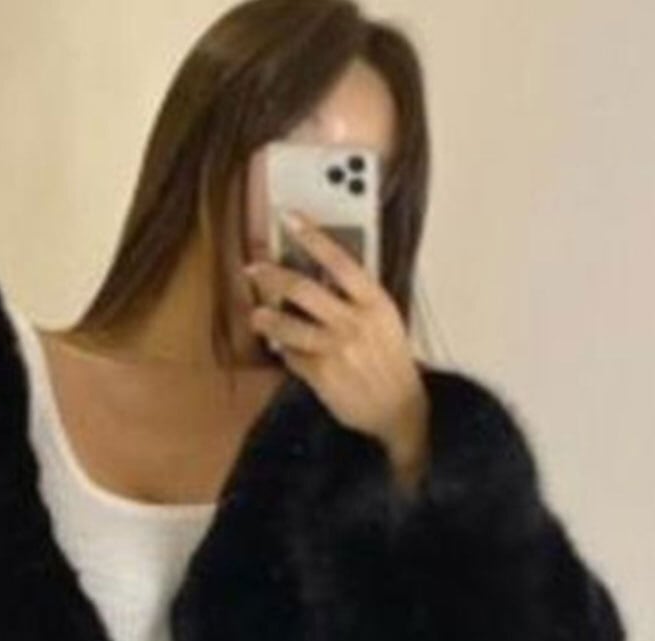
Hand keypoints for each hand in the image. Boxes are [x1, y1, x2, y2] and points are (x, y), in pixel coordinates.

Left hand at [244, 210, 429, 490]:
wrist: (400, 409)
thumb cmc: (389, 361)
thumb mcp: (384, 322)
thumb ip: (355, 299)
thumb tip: (318, 278)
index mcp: (374, 302)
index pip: (340, 260)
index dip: (312, 236)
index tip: (289, 217)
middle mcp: (355, 322)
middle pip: (303, 290)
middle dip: (272, 277)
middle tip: (254, 269)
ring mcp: (337, 349)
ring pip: (288, 326)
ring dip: (266, 320)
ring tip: (257, 317)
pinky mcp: (322, 375)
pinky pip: (292, 357)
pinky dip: (284, 352)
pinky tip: (284, 350)